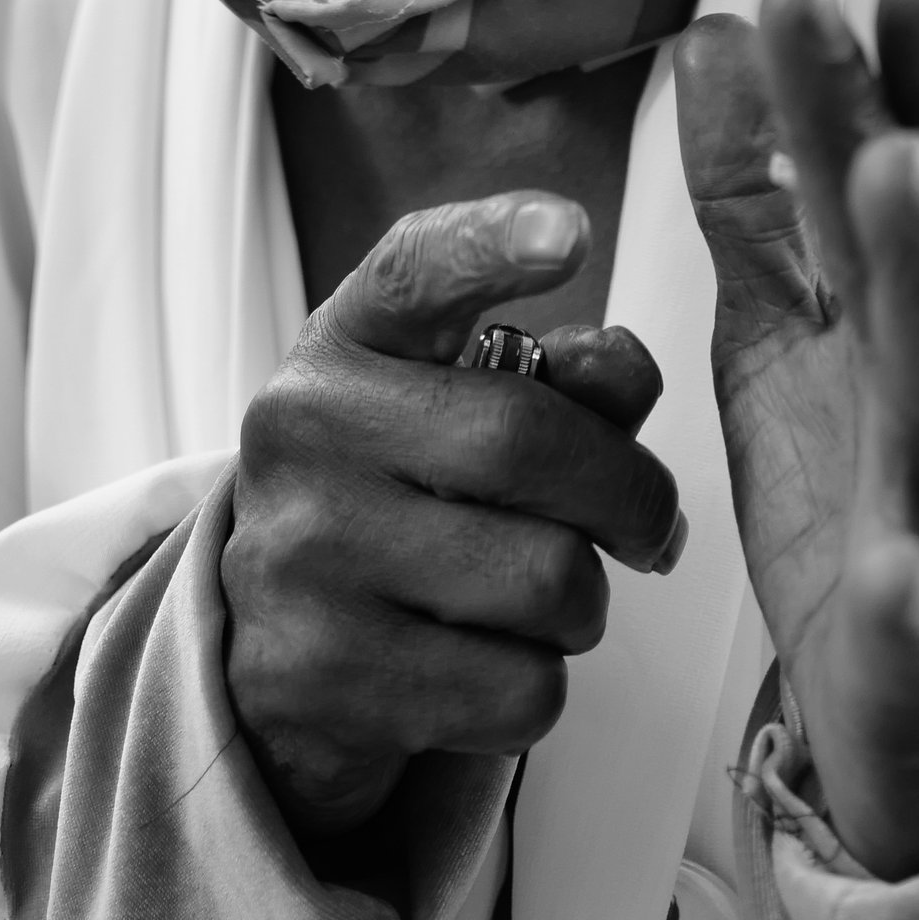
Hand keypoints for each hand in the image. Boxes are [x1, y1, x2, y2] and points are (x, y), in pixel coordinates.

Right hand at [224, 190, 681, 840]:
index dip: (493, 244)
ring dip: (584, 604)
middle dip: (631, 496)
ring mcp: (300, 555)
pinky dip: (537, 687)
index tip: (569, 230)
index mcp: (348, 341)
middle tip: (645, 528)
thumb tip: (626, 379)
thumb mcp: (457, 407)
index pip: (417, 272)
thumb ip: (559, 373)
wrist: (274, 649)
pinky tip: (483, 663)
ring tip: (535, 598)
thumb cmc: (405, 500)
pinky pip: (518, 689)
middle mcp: (305, 429)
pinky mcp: (318, 676)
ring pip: (547, 581)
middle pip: (530, 444)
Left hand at [678, 0, 918, 881]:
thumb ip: (759, 198)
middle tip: (888, 2)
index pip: (917, 176)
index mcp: (916, 323)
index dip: (896, 73)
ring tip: (903, 181)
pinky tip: (899, 577)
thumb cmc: (867, 503)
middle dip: (914, 120)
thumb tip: (717, 37)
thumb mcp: (793, 334)